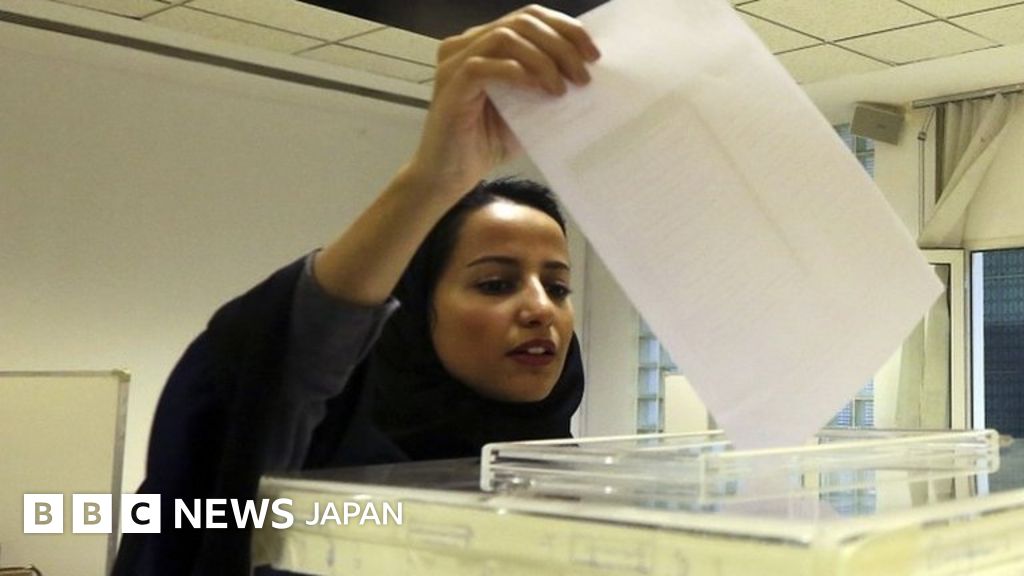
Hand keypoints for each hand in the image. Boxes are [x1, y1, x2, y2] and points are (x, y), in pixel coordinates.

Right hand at [405, 4, 599, 200]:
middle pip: (522, 22)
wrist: (449, 177)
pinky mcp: (450, 84)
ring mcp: (454, 62)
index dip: (565, 28)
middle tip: (583, 75)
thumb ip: (546, 85)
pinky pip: (485, 65)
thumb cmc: (485, 144)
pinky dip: (517, 73)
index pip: (529, 18)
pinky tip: (538, 90)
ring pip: (506, 37)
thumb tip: (584, 73)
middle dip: (561, 45)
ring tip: (562, 88)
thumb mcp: (527, 110)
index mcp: (484, 43)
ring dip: (542, 59)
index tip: (593, 54)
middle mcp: (465, 44)